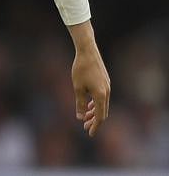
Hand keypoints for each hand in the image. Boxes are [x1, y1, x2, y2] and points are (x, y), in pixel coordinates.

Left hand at [69, 22, 110, 136]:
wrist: (88, 52)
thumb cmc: (80, 69)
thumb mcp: (77, 88)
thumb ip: (79, 103)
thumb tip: (80, 117)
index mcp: (101, 96)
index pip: (100, 116)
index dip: (95, 126)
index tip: (89, 133)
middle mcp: (107, 92)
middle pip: (102, 112)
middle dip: (94, 121)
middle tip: (85, 128)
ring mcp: (107, 87)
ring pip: (102, 105)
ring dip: (94, 112)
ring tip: (85, 117)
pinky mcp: (105, 82)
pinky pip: (102, 97)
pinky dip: (96, 103)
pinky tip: (88, 105)